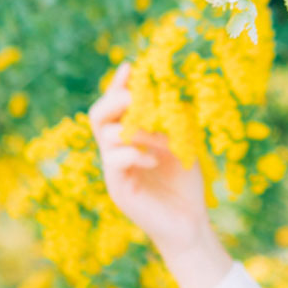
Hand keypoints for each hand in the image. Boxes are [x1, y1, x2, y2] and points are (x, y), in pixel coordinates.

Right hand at [89, 60, 231, 287]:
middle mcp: (116, 151)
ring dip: (138, 130)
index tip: (131, 65)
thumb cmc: (186, 183)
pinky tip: (155, 160)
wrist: (189, 222)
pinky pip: (115, 162)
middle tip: (135, 94)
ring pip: (108, 137)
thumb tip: (176, 92)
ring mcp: (114, 170)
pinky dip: (135, 155)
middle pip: (98, 116)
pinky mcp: (118, 189)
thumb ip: (177, 122)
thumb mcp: (185, 145)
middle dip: (114, 100)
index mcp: (130, 138)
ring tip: (164, 139)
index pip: (116, 106)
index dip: (118, 85)